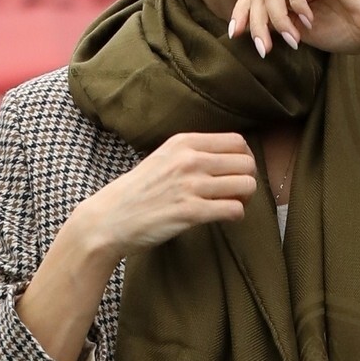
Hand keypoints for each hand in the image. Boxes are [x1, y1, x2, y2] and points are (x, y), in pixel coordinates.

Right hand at [81, 131, 257, 257]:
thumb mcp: (163, 158)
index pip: (237, 142)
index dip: (245, 159)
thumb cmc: (138, 192)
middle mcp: (190, 160)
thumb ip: (191, 154)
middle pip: (246, 163)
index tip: (236, 173)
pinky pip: (234, 210)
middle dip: (248, 180)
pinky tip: (225, 218)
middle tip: (237, 193)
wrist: (110, 218)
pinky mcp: (191, 212)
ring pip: (246, 186)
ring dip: (245, 199)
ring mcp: (191, 186)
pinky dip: (236, 215)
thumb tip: (226, 159)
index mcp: (184, 142)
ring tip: (231, 205)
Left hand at [228, 0, 359, 58]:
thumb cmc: (349, 32)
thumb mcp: (302, 33)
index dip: (242, 12)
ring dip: (277, 19)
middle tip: (264, 49)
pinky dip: (297, 6)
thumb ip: (278, 26)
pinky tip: (310, 22)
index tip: (235, 35)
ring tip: (294, 39)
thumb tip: (246, 28)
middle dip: (257, 22)